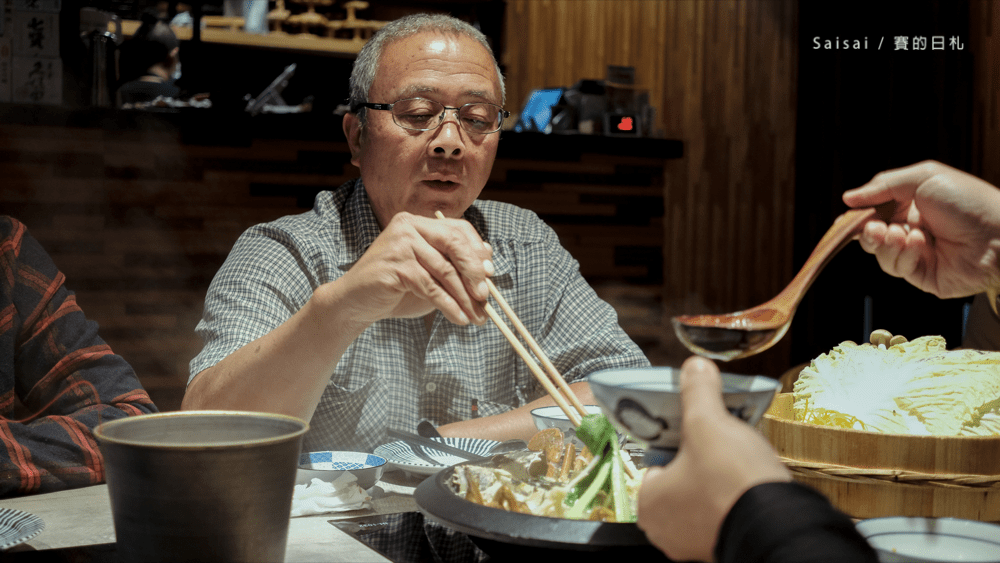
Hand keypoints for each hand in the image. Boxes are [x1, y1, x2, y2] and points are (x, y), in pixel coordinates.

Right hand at [334, 212, 492, 325]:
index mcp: (419, 223)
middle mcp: (409, 226)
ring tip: (477, 316)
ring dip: (464, 297)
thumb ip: (455, 268)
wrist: (355, 303)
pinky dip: (449, 305)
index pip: (459, 229)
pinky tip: (459, 319)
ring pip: (444, 270)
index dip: (477, 251)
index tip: (491, 275)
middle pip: (454, 244)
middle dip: (474, 272)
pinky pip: (431, 287)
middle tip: (486, 296)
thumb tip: (489, 264)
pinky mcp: (394, 265)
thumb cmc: (396, 289)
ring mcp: (400, 244)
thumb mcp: (431, 276)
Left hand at [636, 356, 789, 562]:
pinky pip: (723, 512)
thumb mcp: (709, 422)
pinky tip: (749, 481)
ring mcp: (695, 543)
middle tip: (718, 440)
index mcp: (648, 502)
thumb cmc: (732, 481)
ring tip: (737, 457)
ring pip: (702, 495)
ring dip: (718, 477)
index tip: (694, 428)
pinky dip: (733, 497)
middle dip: (699, 458)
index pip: (654, 460)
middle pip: (679, 477)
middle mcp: (665, 530)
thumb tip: (694, 366)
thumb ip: (698, 391)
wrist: (780, 528)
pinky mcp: (724, 547)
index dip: (675, 439)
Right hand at [842, 160, 999, 298]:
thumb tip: (848, 198)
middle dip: (868, 232)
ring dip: (885, 244)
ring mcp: (917, 254)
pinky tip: (919, 245)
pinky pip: (897, 268)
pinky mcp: (922, 275)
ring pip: (880, 254)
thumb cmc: (969, 202)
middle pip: (871, 236)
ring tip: (900, 234)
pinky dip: (902, 256)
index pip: (874, 212)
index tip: (847, 218)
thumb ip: (883, 185)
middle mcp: (912, 229)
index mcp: (911, 205)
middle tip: (874, 229)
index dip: (859, 216)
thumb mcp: (924, 178)